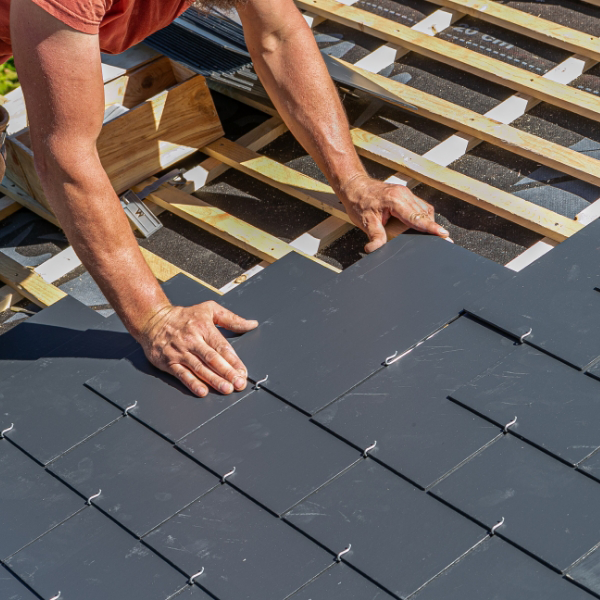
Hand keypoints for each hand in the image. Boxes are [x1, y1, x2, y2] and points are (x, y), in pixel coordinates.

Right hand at [139, 302, 258, 396]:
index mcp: (204, 327)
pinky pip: (182, 374)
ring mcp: (180, 352)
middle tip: (239, 384)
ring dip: (213, 380)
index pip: (222, 346)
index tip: (243, 372)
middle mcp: (192, 340)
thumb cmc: (184, 316)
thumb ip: (232, 319)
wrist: (152, 320)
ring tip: (226, 389)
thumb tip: (252, 324)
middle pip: (212, 358)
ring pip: (199, 368)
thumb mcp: (209, 309)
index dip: (234, 360)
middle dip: (227, 372)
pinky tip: (202, 391)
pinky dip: (192, 383)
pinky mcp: (169, 362)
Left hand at [340, 175, 450, 252]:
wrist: (354, 186)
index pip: (417, 217)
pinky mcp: (405, 195)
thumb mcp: (365, 221)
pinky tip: (420, 226)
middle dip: (433, 227)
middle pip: (424, 214)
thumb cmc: (359, 201)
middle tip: (443, 240)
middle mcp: (404, 194)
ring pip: (424, 210)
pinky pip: (419, 207)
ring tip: (432, 235)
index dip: (431, 227)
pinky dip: (421, 217)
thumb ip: (374, 236)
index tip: (443, 234)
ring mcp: (406, 193)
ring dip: (427, 222)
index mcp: (395, 200)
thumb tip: (375, 250)